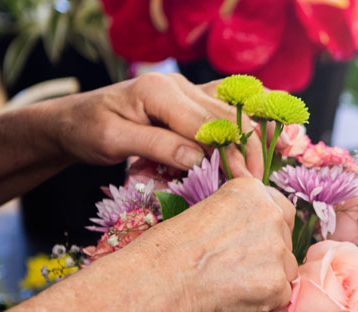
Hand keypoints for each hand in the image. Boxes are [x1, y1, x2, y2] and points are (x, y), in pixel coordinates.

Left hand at [43, 72, 265, 174]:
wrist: (72, 119)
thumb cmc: (87, 130)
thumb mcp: (114, 141)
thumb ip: (157, 146)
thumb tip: (199, 158)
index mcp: (158, 91)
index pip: (205, 124)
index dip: (229, 152)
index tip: (244, 180)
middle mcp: (178, 84)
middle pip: (226, 114)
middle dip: (248, 145)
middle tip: (260, 179)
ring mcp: (186, 90)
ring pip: (233, 106)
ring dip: (256, 128)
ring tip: (284, 148)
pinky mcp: (189, 100)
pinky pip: (226, 104)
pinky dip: (249, 115)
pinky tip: (270, 128)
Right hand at [122, 177, 297, 311]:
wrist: (160, 280)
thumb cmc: (170, 248)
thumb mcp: (206, 210)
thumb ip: (240, 216)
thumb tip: (254, 233)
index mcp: (253, 192)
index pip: (280, 209)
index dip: (266, 230)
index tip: (250, 242)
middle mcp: (272, 215)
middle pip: (285, 240)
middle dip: (268, 254)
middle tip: (236, 267)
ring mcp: (279, 251)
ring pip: (286, 268)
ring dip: (267, 277)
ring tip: (231, 283)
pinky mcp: (278, 284)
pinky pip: (282, 295)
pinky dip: (265, 301)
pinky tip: (237, 297)